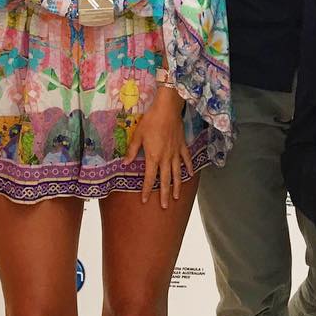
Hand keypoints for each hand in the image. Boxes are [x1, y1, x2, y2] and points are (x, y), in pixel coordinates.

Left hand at [124, 88, 192, 207]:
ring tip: (176, 197)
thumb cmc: (150, 121)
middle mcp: (165, 158)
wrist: (167, 109)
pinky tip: (190, 175)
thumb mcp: (137, 135)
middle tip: (164, 206)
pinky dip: (189, 168)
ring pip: (177, 173)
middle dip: (163, 194)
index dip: (146, 190)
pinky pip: (186, 159)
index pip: (148, 178)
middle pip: (165, 180)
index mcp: (153, 157)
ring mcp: (175, 153)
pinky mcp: (182, 146)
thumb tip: (125, 163)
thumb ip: (132, 151)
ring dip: (177, 186)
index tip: (144, 200)